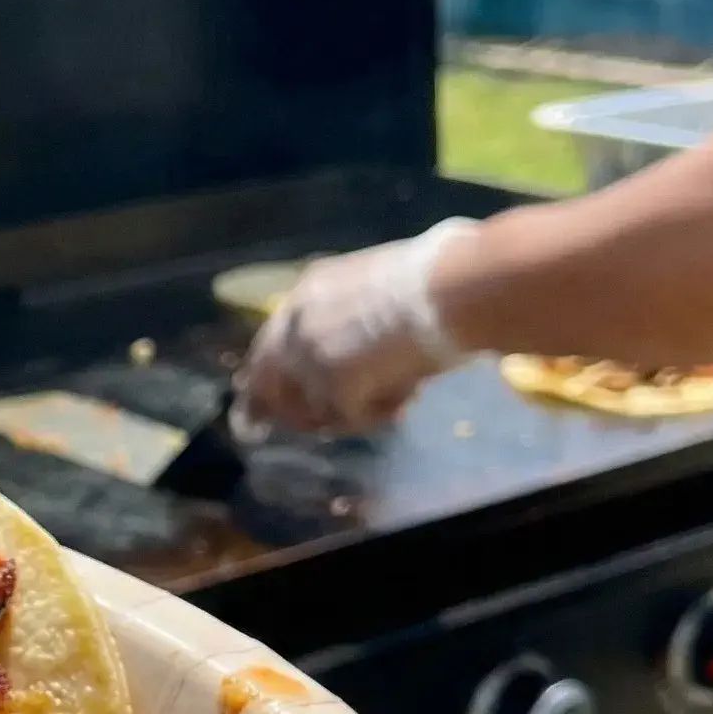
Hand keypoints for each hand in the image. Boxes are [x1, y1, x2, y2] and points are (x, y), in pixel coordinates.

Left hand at [237, 219, 479, 433]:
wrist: (456, 288)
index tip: (256, 408)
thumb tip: (350, 357)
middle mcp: (297, 323)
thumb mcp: (376, 290)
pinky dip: (378, 416)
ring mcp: (310, 356)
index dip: (265, 380)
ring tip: (394, 400)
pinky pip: (347, 419)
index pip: (270, 344)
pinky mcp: (332, 385)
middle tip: (297, 432)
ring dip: (347, 415)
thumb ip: (348, 321)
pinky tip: (408, 398)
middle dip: (285, 414)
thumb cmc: (439, 281)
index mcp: (309, 291)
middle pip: (266, 385)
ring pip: (309, 410)